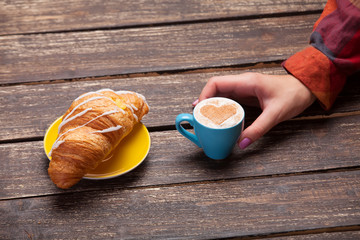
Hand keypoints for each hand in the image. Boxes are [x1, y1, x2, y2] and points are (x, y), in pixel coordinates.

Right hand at [193, 72, 315, 148]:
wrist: (306, 88)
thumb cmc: (293, 96)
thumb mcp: (275, 114)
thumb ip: (258, 129)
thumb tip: (241, 143)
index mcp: (247, 82)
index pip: (216, 83)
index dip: (204, 95)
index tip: (199, 109)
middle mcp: (242, 83)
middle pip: (215, 89)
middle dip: (205, 103)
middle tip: (199, 118)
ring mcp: (244, 89)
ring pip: (221, 95)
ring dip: (212, 106)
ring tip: (205, 120)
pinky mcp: (247, 96)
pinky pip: (229, 100)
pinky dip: (221, 109)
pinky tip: (219, 119)